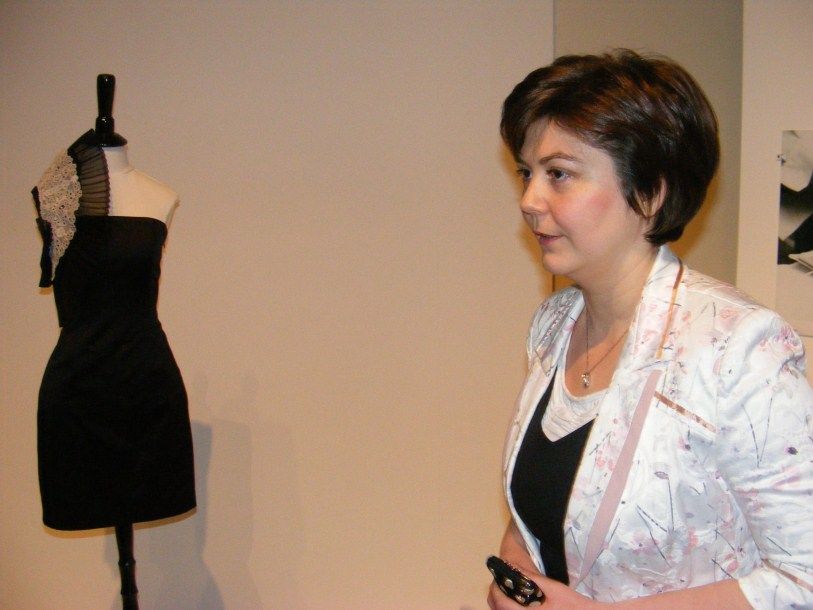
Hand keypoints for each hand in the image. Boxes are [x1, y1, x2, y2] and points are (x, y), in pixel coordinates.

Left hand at [488, 572, 603, 608]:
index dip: (496, 591)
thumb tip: (513, 567)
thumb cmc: (573, 604)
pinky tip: (516, 604)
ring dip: (502, 606)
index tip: (496, 581)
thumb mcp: (553, 588)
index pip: (502, 604)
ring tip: (507, 594)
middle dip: (496, 599)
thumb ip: (532, 578)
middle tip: (499, 586)